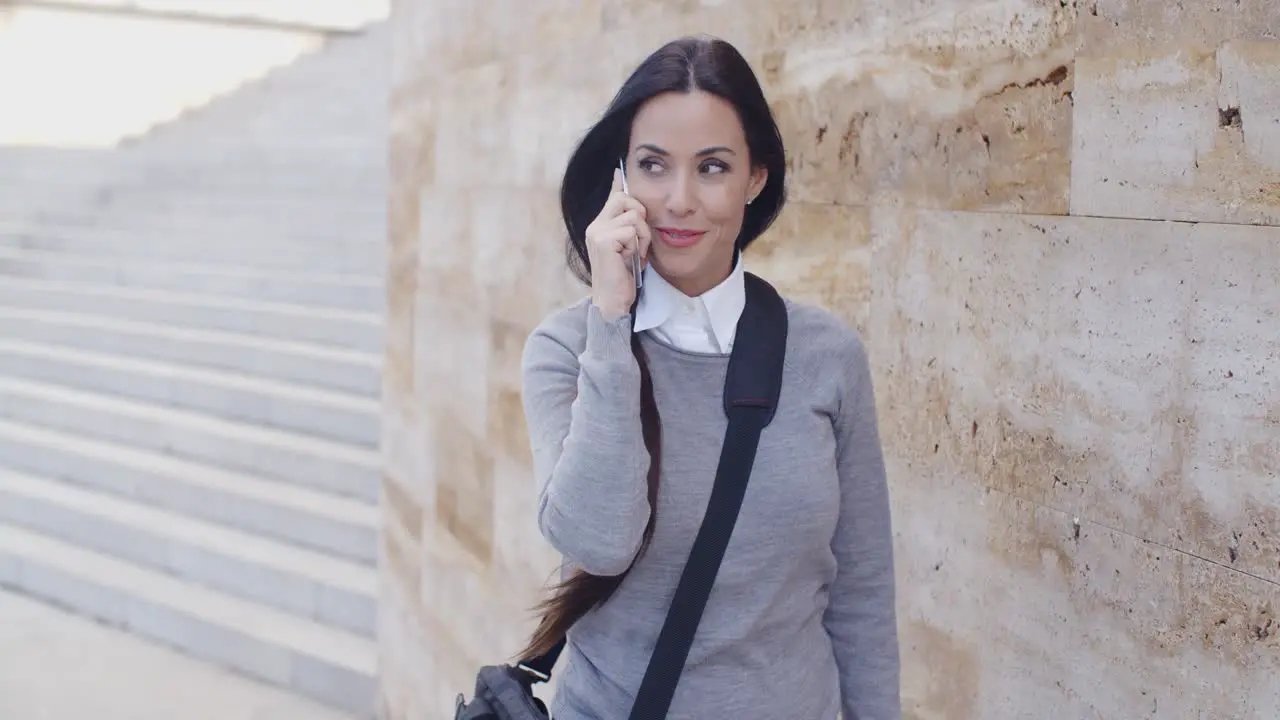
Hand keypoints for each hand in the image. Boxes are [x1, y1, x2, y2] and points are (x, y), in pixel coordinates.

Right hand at [585, 169, 650, 319]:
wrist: (613, 301)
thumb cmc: (623, 278)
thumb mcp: (629, 248)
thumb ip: (630, 228)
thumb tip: (637, 209)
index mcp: (600, 226)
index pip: (612, 197)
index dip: (618, 183)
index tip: (619, 169)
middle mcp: (595, 225)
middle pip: (626, 199)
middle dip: (641, 217)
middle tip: (640, 241)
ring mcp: (597, 232)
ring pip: (634, 216)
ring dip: (643, 236)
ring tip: (636, 254)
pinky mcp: (603, 240)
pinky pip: (631, 231)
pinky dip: (638, 246)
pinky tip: (632, 259)